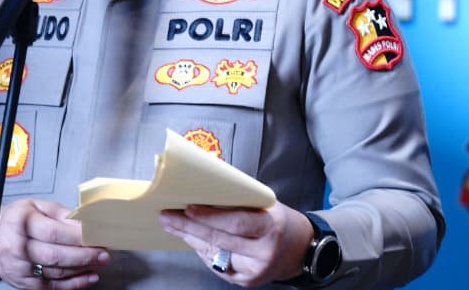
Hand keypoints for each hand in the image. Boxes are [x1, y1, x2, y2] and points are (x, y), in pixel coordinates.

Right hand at [0, 200, 109, 288]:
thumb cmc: (15, 218)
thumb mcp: (36, 205)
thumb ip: (61, 213)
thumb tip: (87, 221)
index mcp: (21, 222)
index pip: (54, 232)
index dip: (78, 236)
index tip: (97, 235)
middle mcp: (17, 247)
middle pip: (55, 255)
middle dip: (84, 255)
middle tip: (104, 252)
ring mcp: (19, 268)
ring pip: (55, 272)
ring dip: (81, 268)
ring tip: (100, 262)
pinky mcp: (22, 282)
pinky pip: (51, 286)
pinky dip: (73, 284)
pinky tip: (89, 277)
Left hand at [158, 203, 313, 286]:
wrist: (300, 249)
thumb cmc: (278, 221)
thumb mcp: (265, 205)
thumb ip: (239, 201)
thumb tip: (205, 189)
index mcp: (270, 227)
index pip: (235, 223)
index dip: (209, 216)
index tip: (188, 208)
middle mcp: (264, 252)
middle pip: (219, 239)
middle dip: (189, 227)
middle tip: (168, 217)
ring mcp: (256, 270)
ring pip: (215, 254)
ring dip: (191, 239)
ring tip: (174, 226)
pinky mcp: (248, 281)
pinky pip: (218, 265)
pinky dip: (204, 252)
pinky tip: (193, 240)